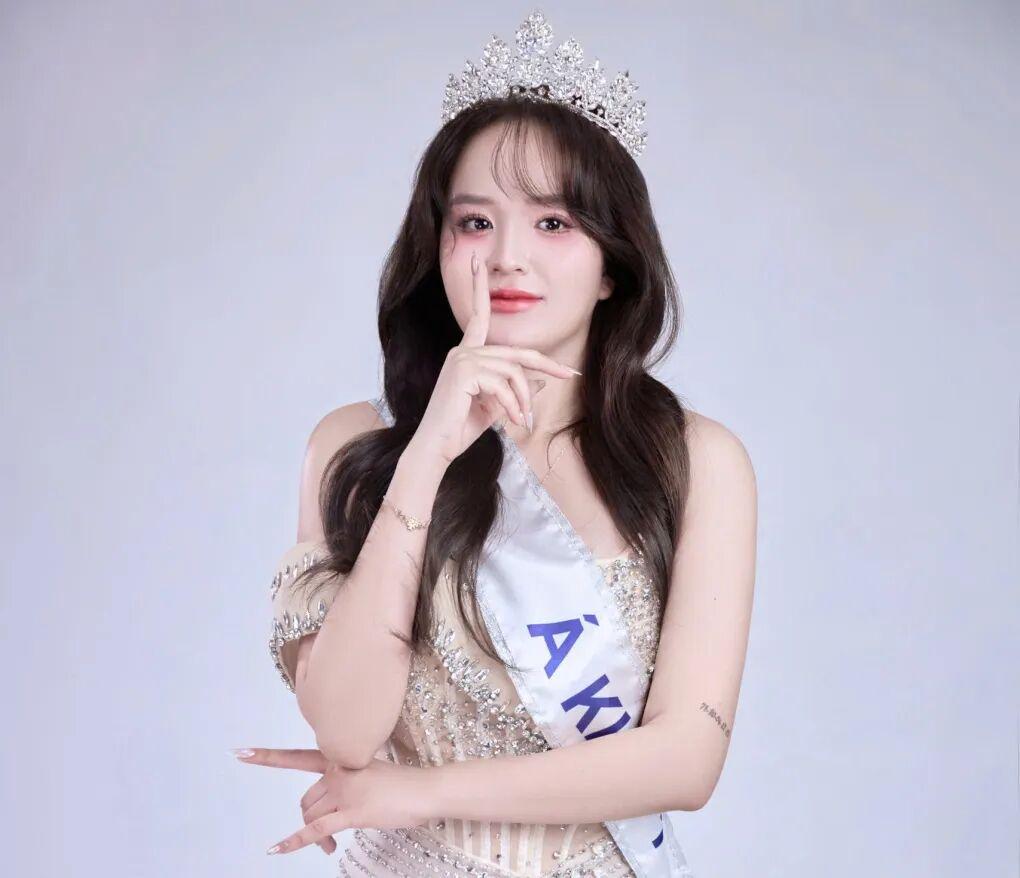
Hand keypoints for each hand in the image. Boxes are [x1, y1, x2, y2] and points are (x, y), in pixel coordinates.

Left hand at [235, 747, 434, 855]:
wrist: (425, 790)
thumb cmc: (400, 785)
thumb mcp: (368, 771)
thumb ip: (345, 778)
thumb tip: (326, 802)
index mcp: (340, 758)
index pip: (297, 757)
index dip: (267, 757)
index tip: (239, 753)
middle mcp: (338, 771)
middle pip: (306, 799)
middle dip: (310, 819)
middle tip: (327, 838)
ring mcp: (344, 791)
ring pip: (310, 816)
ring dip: (316, 837)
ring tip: (331, 846)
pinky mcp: (351, 812)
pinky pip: (315, 830)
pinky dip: (293, 841)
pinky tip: (276, 849)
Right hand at [412, 249, 577, 466]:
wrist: (437, 447)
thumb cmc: (461, 427)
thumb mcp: (497, 406)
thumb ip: (516, 388)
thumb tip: (540, 378)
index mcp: (466, 353)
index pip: (479, 316)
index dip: (478, 289)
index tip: (477, 263)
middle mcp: (462, 350)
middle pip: (516, 352)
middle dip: (546, 363)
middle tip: (569, 374)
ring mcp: (461, 358)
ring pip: (513, 371)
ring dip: (524, 399)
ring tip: (522, 421)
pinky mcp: (463, 371)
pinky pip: (503, 383)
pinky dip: (513, 404)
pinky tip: (511, 421)